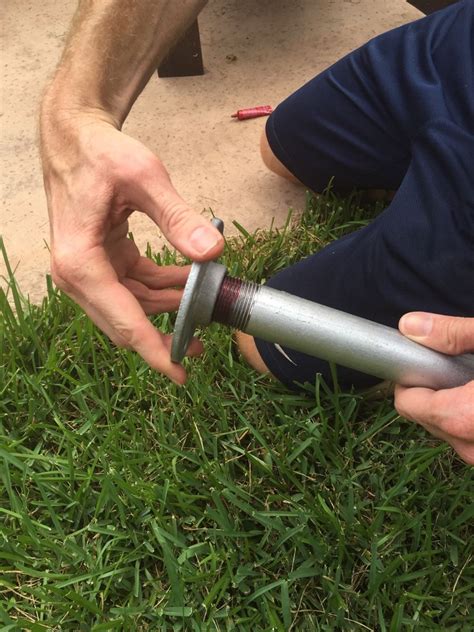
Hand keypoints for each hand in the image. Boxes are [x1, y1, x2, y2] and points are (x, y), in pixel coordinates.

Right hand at [40, 112, 223, 383]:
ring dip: (168, 308)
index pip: (122, 320)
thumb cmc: (100, 153)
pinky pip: (133, 287)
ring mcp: (87, 270)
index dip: (154, 350)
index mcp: (80, 261)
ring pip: (132, 307)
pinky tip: (188, 280)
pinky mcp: (99, 263)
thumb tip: (211, 256)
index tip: (181, 374)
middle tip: (204, 341)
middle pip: (125, 322)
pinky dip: (161, 287)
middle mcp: (77, 273)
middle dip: (164, 333)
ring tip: (206, 303)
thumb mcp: (143, 177)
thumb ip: (177, 218)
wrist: (75, 138)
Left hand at [395, 312, 473, 463]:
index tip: (423, 362)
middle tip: (458, 368)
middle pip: (427, 419)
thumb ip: (455, 334)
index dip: (410, 379)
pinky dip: (472, 421)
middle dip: (434, 392)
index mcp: (466, 417)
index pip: (409, 404)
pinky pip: (472, 441)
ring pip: (450, 432)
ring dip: (454, 408)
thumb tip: (410, 326)